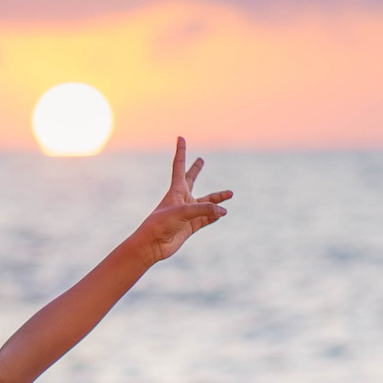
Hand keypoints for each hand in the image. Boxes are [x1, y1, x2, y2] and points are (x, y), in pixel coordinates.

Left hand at [127, 138, 231, 265]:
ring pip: (206, 202)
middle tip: (201, 160)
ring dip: (217, 199)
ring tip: (230, 194)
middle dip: (196, 170)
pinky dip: (214, 216)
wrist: (151, 245)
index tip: (180, 137)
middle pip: (191, 180)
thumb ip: (205, 209)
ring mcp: (187, 213)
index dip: (181, 151)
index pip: (179, 166)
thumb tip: (223, 211)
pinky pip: (206, 219)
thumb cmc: (161, 224)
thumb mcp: (184, 213)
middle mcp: (182, 200)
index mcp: (176, 190)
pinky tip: (221, 213)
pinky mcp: (190, 227)